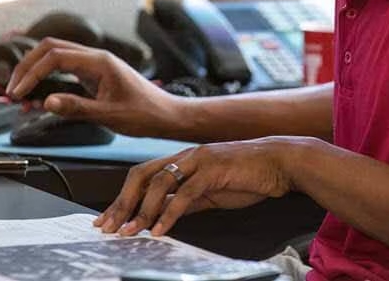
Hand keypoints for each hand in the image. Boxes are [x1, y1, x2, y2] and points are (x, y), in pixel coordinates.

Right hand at [5, 37, 180, 136]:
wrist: (167, 116)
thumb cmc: (145, 114)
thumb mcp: (108, 114)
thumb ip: (76, 107)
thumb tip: (47, 102)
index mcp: (99, 62)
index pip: (54, 57)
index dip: (31, 73)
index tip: (18, 93)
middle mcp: (96, 58)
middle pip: (50, 49)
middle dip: (27, 67)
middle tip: (12, 90)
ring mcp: (96, 65)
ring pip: (57, 57)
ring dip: (36, 72)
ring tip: (22, 97)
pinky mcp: (96, 75)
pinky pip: (66, 70)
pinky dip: (49, 80)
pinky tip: (42, 98)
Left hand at [94, 137, 295, 236]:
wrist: (280, 162)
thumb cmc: (248, 176)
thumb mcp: (211, 191)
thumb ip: (187, 200)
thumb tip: (163, 216)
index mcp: (184, 160)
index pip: (143, 176)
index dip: (123, 197)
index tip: (109, 219)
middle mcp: (186, 156)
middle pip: (142, 176)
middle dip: (122, 202)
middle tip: (109, 227)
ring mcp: (199, 161)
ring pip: (159, 183)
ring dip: (142, 210)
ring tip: (131, 232)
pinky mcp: (213, 170)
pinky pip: (185, 193)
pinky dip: (169, 213)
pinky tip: (160, 229)